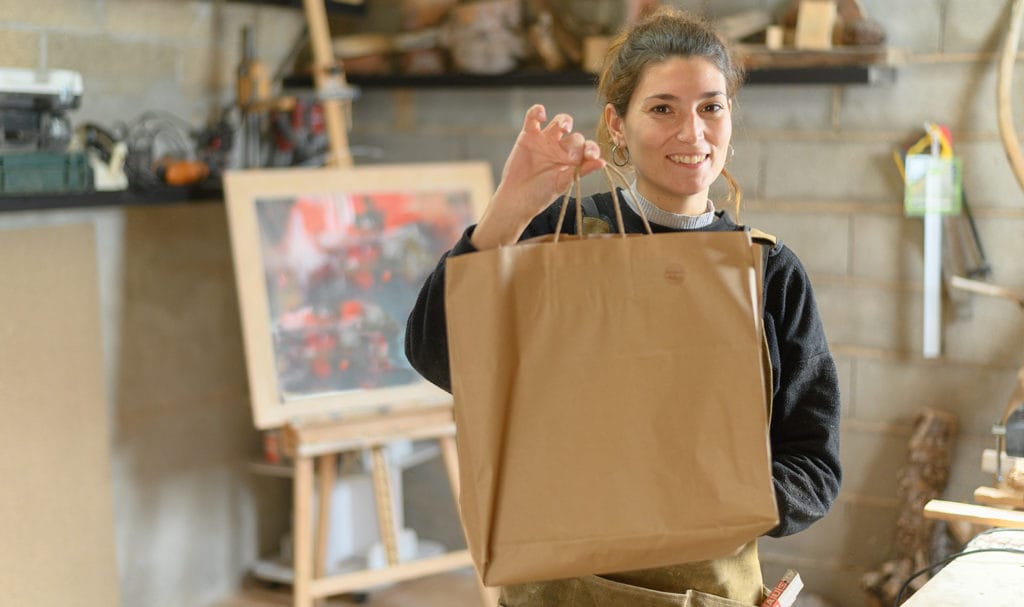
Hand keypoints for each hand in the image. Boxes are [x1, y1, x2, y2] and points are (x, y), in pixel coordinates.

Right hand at [471, 105, 604, 248]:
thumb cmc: (540, 195)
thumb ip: (581, 171)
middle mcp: (561, 148)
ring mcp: (545, 140)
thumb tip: (603, 163)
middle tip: (574, 150)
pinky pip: (533, 118)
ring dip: (564, 121)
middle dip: (577, 141)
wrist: (516, 198)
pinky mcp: (529, 135)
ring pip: (560, 122)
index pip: (588, 149)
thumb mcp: (562, 184)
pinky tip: (541, 115)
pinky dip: (537, 112)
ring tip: (564, 128)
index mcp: (572, 160)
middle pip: (575, 136)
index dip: (592, 150)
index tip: (592, 156)